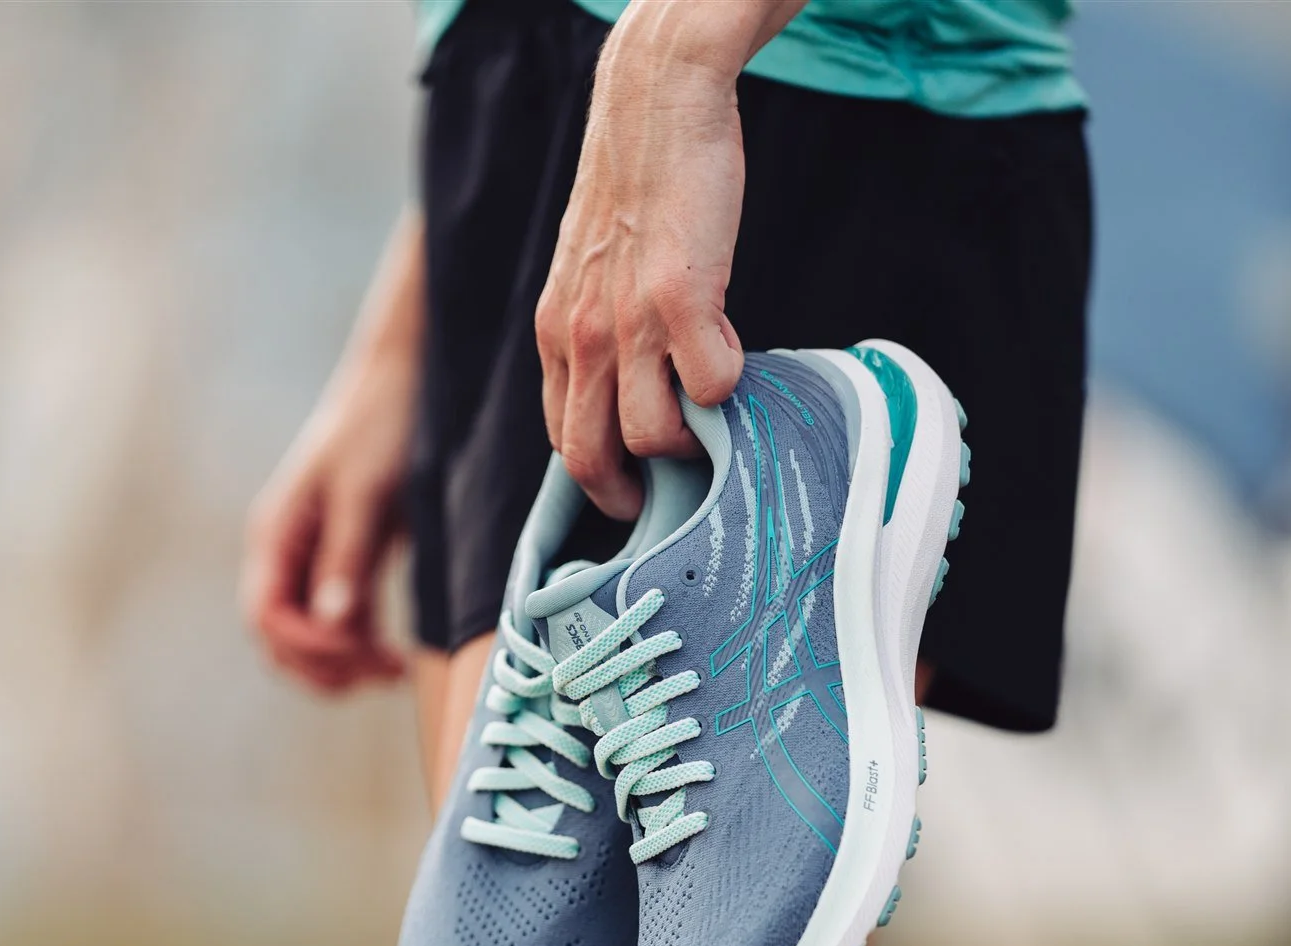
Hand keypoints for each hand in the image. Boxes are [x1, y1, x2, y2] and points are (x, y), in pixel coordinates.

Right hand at [242, 365, 410, 691]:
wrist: (405, 379)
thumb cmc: (380, 425)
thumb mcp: (365, 492)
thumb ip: (346, 555)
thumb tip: (332, 620)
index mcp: (276, 534)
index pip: (266, 615)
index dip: (306, 645)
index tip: (358, 651)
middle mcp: (286, 553)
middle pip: (281, 638)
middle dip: (324, 666)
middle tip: (382, 672)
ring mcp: (315, 559)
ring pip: (312, 636)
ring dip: (345, 664)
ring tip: (395, 672)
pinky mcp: (348, 560)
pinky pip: (342, 622)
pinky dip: (362, 646)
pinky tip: (398, 658)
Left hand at [535, 0, 798, 518]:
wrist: (654, 107)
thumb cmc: (636, 190)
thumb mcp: (590, 273)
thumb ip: (599, 334)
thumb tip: (631, 393)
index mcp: (557, 335)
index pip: (560, 441)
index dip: (596, 480)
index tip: (631, 492)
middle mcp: (581, 338)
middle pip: (590, 458)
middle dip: (632, 493)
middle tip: (672, 492)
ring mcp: (629, 323)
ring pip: (652, 435)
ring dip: (691, 439)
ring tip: (711, 405)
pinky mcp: (681, 299)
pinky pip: (710, 387)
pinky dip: (730, 384)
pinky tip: (734, 346)